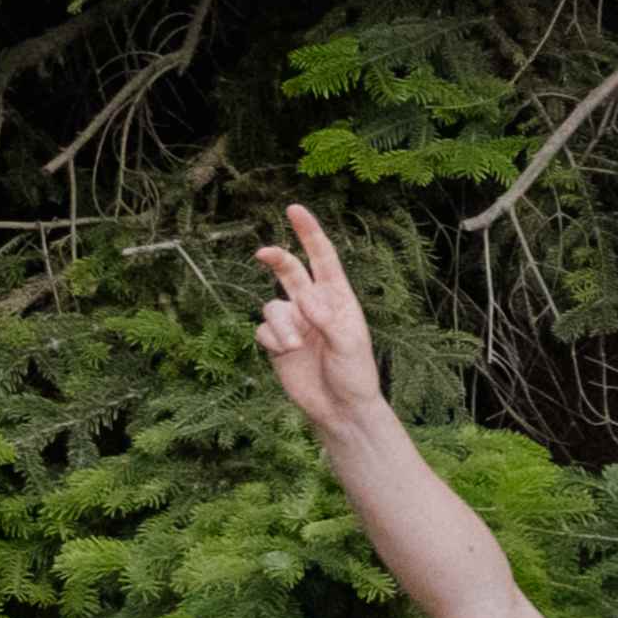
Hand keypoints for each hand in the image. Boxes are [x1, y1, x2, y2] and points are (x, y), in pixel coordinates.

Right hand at [252, 207, 387, 429]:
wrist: (340, 408)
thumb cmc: (355, 375)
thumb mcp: (349, 345)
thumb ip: (327, 320)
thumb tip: (304, 298)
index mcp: (338, 298)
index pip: (323, 258)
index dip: (309, 232)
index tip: (294, 208)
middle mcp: (313, 305)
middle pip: (289, 270)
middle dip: (276, 258)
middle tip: (263, 253)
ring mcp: (293, 322)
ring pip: (271, 306)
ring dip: (281, 326)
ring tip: (297, 347)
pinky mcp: (276, 342)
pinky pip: (262, 330)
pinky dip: (273, 340)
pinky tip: (287, 355)